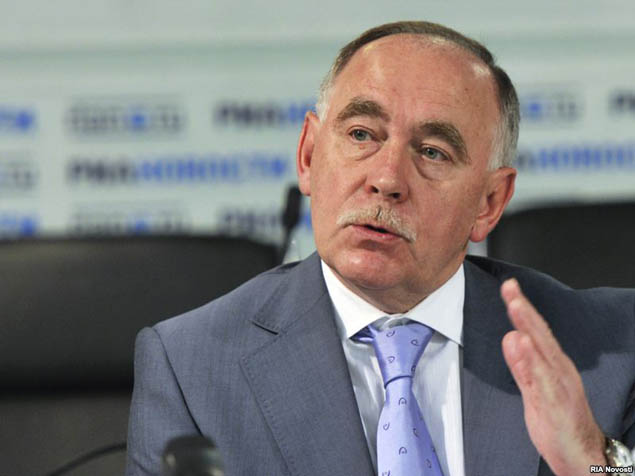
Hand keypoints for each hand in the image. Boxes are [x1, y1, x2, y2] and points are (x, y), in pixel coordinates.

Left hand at [500, 278, 605, 475]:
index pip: (535, 332)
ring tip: (516, 305)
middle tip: (511, 288)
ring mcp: (559, 385)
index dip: (522, 309)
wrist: (582, 455)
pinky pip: (544, 379)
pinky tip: (524, 344)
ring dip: (529, 326)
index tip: (509, 288)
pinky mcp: (556, 403)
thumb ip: (521, 364)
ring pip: (543, 351)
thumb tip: (511, 337)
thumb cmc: (559, 422)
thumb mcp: (533, 389)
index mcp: (553, 365)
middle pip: (540, 334)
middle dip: (525, 309)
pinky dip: (533, 360)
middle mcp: (558, 370)